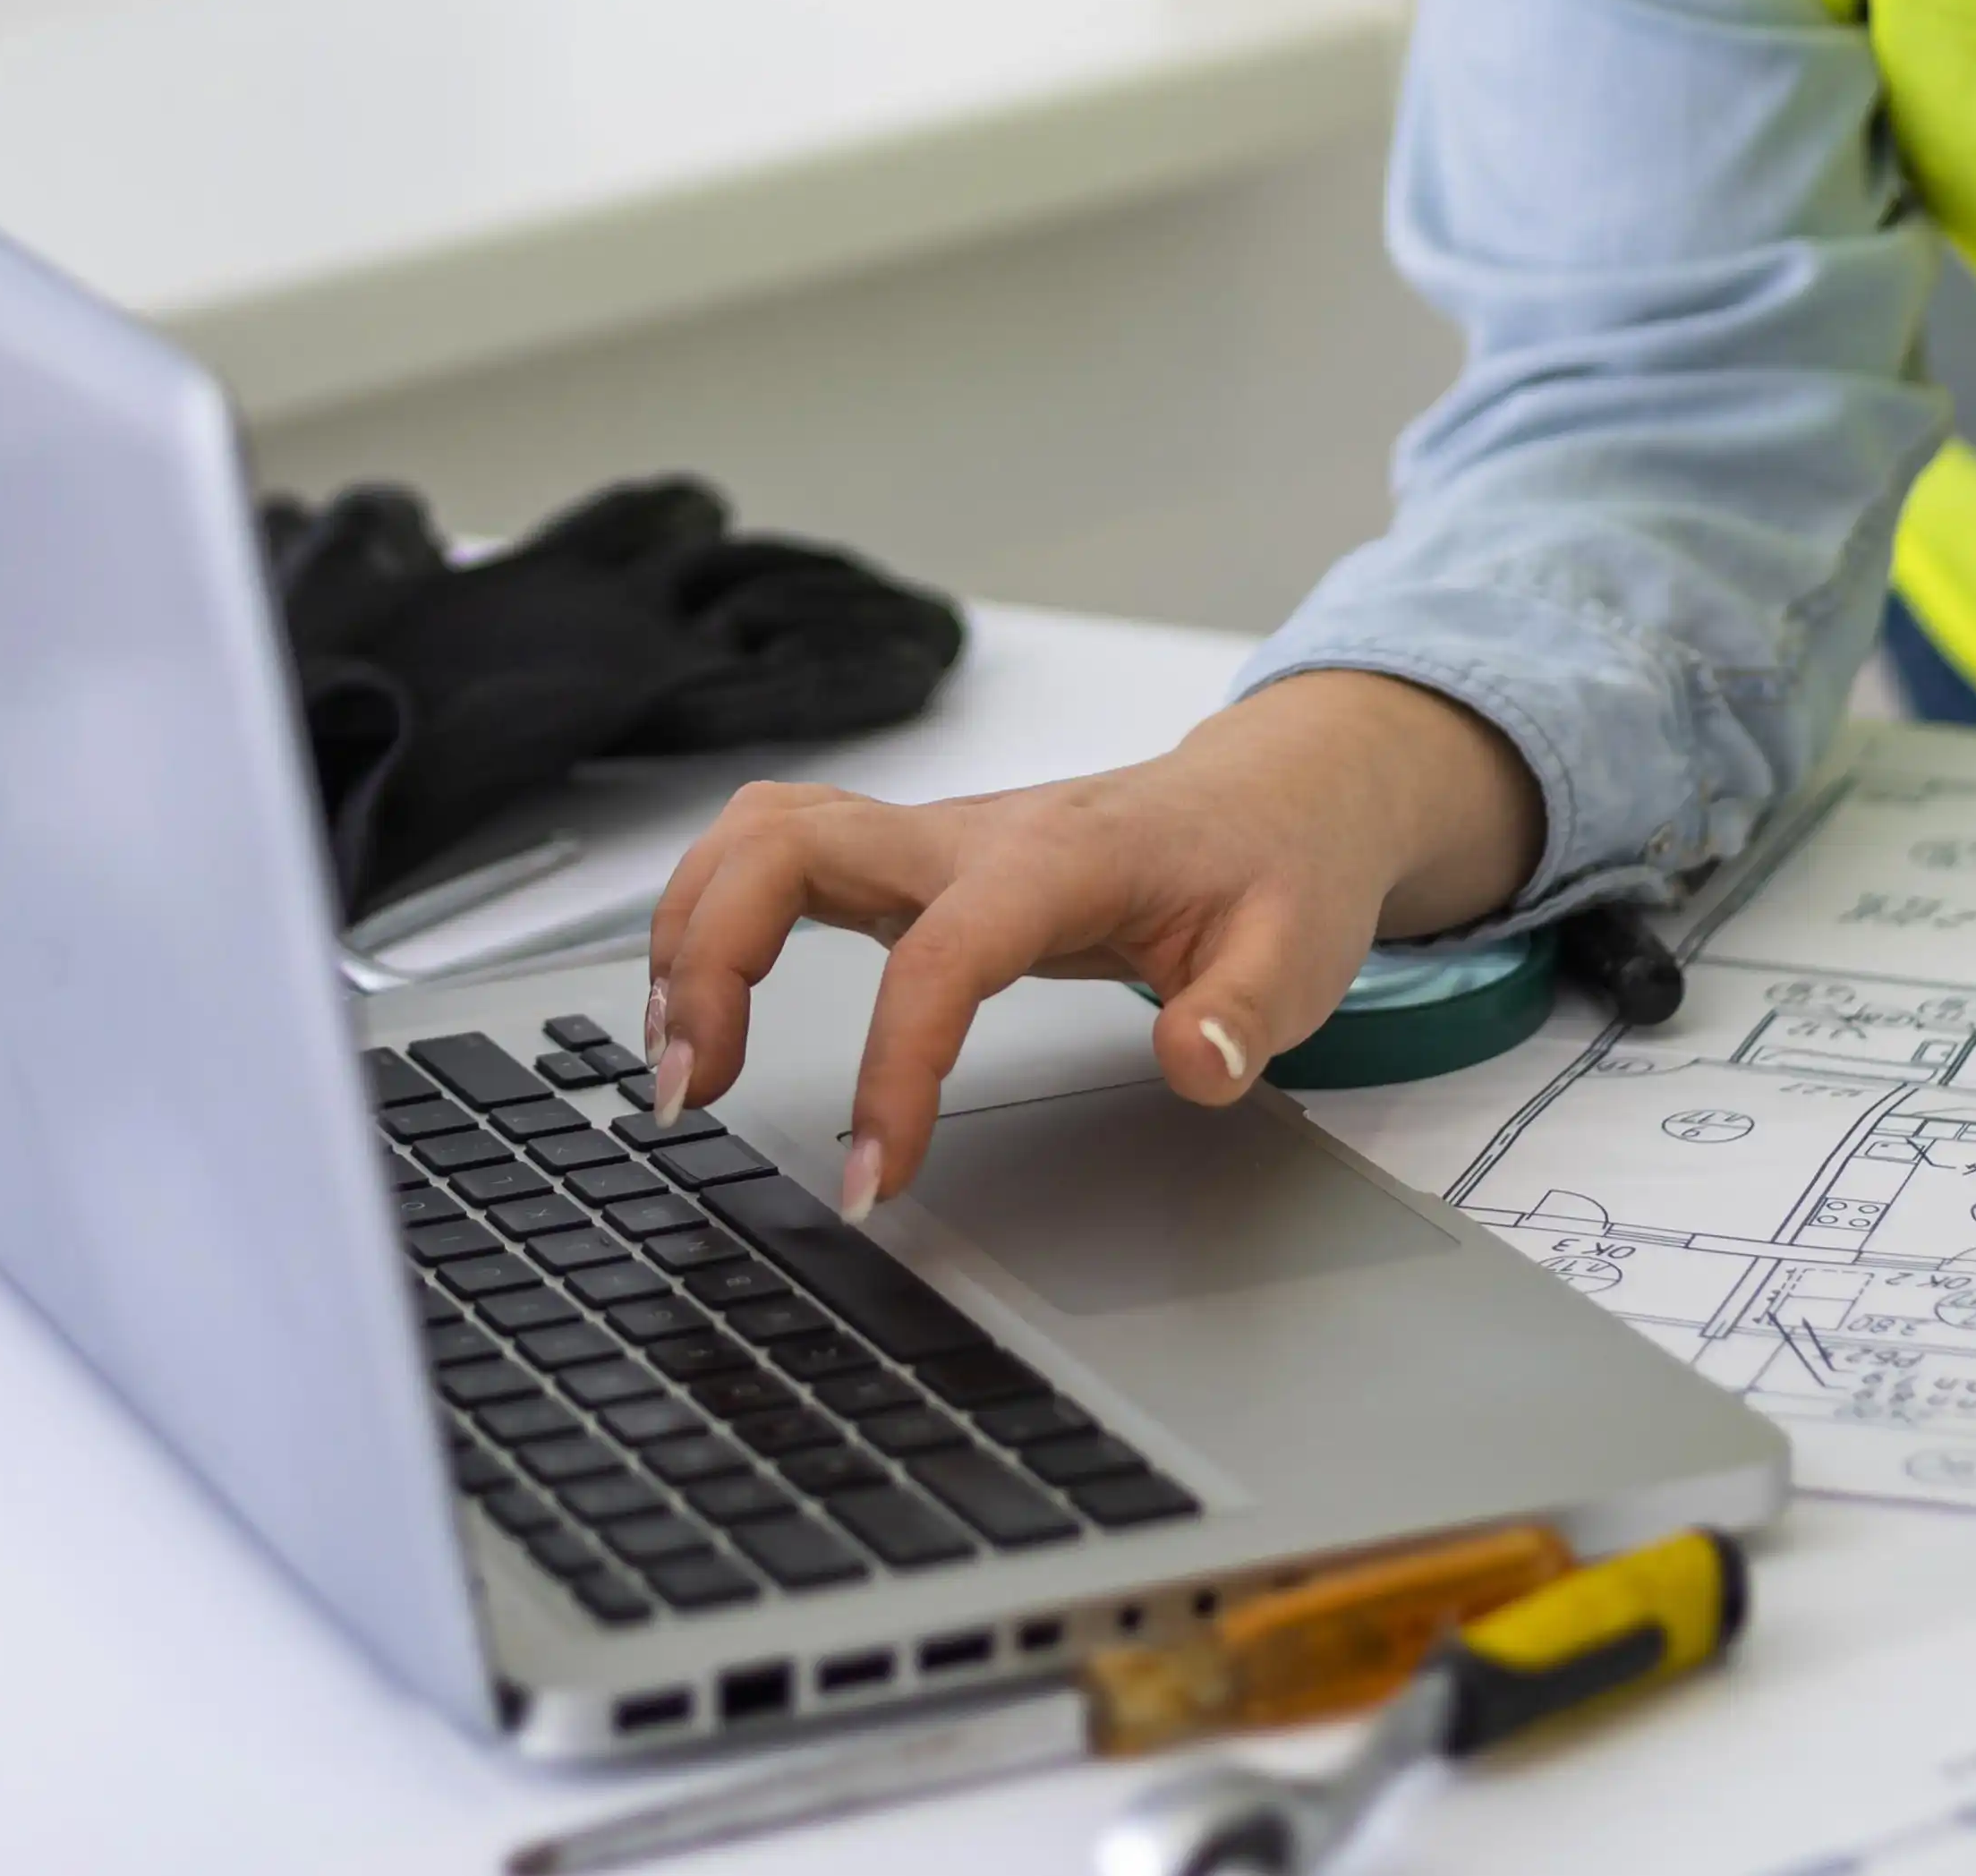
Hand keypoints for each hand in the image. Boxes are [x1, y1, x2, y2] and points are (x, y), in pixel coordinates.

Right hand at [635, 670, 1545, 1212]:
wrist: (1274, 795)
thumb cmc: (1275, 871)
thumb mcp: (1299, 953)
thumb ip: (1247, 1013)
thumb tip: (1195, 1063)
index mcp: (1061, 858)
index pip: (943, 954)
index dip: (896, 1068)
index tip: (874, 1181)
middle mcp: (971, 833)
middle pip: (791, 840)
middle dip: (712, 956)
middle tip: (691, 1093)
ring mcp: (928, 839)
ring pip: (760, 833)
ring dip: (689, 934)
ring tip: (675, 1063)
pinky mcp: (905, 860)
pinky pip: (773, 857)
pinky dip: (710, 922)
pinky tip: (698, 1011)